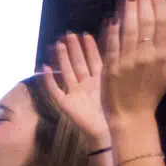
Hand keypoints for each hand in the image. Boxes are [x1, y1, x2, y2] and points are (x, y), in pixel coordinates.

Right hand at [44, 32, 109, 150]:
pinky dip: (49, 80)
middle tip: (68, 34)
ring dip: (61, 59)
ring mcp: (74, 93)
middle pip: (78, 63)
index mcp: (100, 80)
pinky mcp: (65, 104)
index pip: (94, 59)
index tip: (85, 34)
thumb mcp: (117, 84)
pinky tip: (44, 68)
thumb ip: (115, 67)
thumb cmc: (115, 110)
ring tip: (56, 44)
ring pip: (67, 72)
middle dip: (73, 48)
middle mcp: (86, 84)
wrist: (108, 131)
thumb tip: (120, 48)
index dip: (90, 47)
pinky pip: (55, 90)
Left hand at [102, 0, 165, 124]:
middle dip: (143, 2)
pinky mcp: (111, 67)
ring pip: (129, 29)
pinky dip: (112, 28)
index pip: (164, 23)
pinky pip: (112, 43)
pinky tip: (113, 15)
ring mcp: (128, 61)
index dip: (160, 5)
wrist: (131, 114)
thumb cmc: (151, 92)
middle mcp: (147, 56)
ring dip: (129, 10)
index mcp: (163, 55)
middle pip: (146, 22)